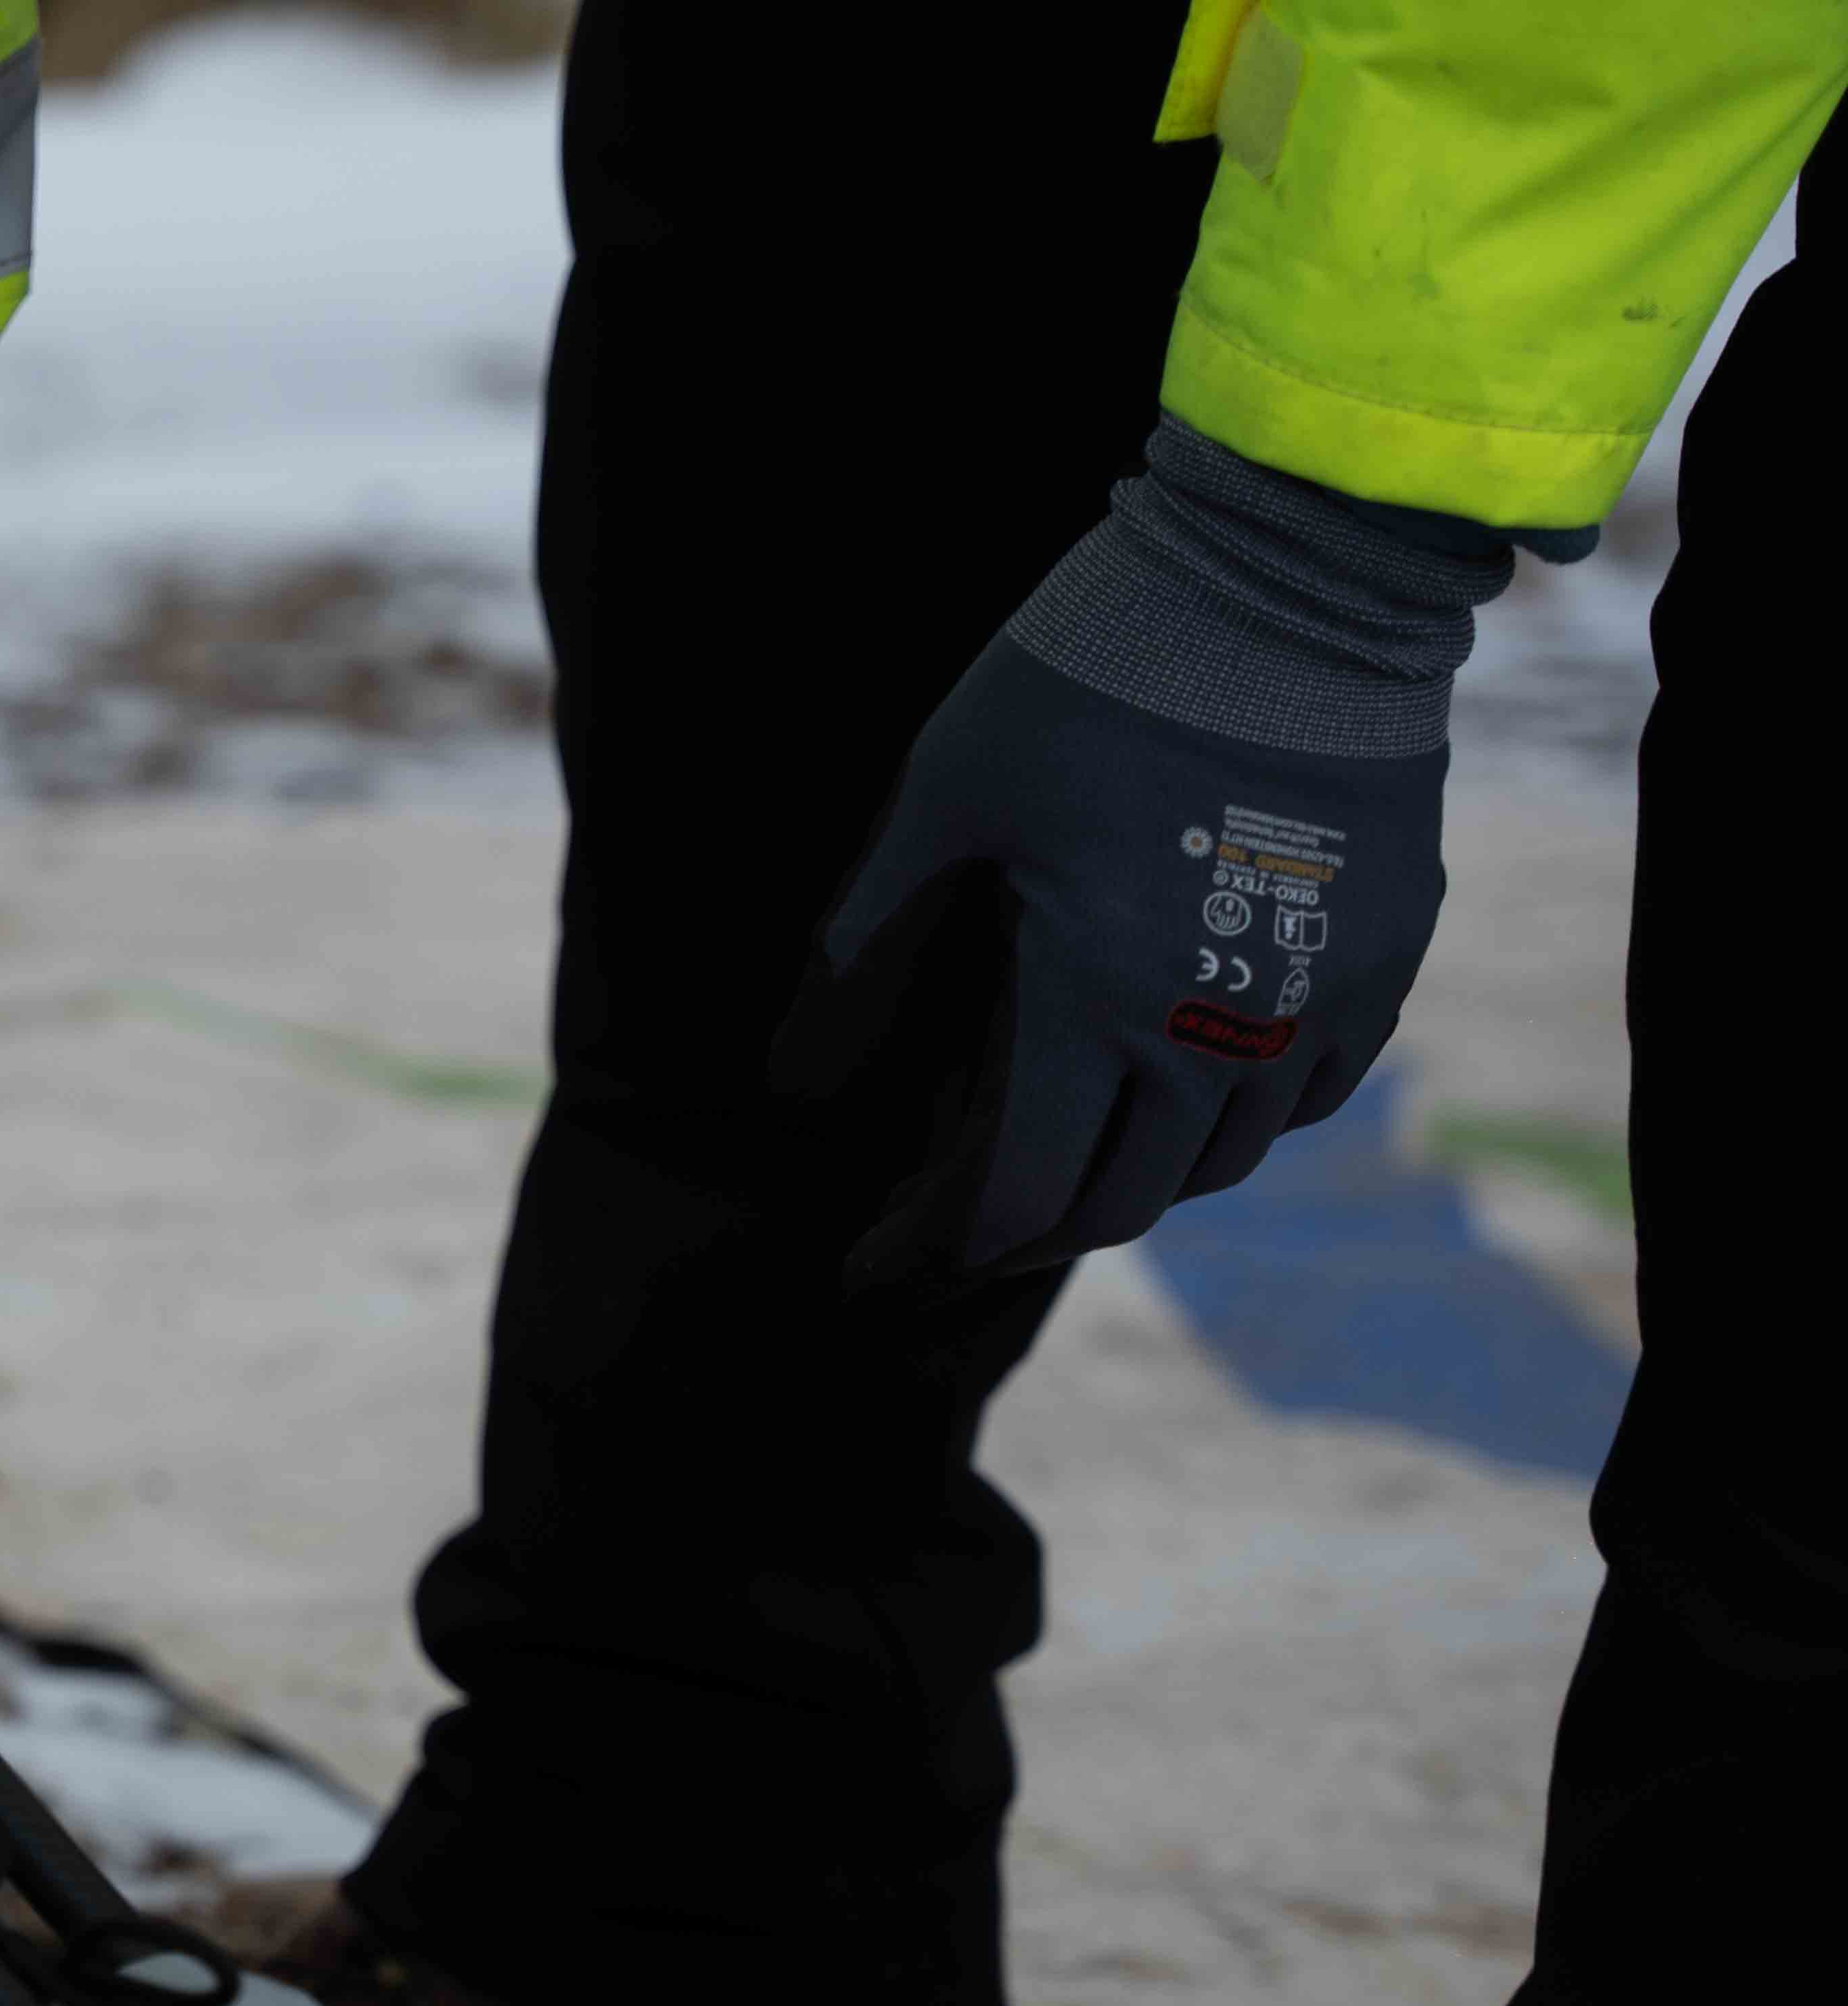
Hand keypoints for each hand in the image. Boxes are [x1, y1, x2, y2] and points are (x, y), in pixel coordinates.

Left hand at [782, 417, 1516, 1281]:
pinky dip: (1240, 1117)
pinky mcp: (1390, 954)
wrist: (1294, 574)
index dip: (939, 1248)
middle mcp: (1216, 1031)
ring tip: (1067, 1156)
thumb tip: (782, 1079)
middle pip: (1122, 1200)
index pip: (1021, 1194)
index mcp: (1095, 1000)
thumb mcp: (942, 795)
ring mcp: (1319, 1002)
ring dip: (1137, 1179)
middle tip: (957, 1230)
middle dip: (1026, 1235)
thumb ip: (866, 939)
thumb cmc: (1092, 673)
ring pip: (1222, 1160)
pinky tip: (1186, 1089)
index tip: (876, 1266)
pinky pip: (1313, 1093)